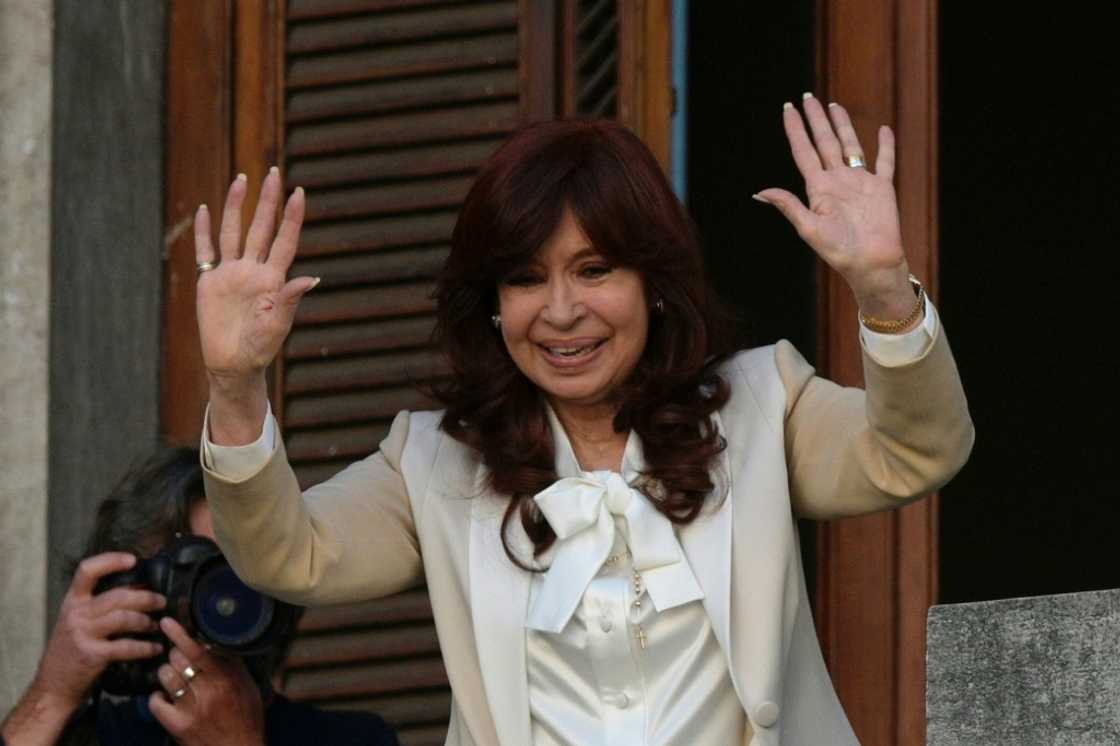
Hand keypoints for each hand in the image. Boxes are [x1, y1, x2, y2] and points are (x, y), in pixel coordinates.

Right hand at [35, 552, 165, 706]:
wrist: (53, 686)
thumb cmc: (72, 650)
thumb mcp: (79, 621)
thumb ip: (101, 605)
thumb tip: (139, 587)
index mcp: (72, 601)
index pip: (86, 571)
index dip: (110, 561)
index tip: (133, 559)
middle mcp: (76, 614)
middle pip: (117, 596)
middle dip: (145, 598)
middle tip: (162, 602)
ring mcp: (82, 634)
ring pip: (124, 618)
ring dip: (147, 621)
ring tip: (158, 625)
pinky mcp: (92, 655)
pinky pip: (126, 646)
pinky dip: (145, 647)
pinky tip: (155, 648)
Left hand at [149, 617, 264, 745]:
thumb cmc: (246, 718)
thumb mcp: (248, 687)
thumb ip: (233, 665)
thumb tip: (217, 642)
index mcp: (228, 680)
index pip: (199, 651)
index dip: (180, 634)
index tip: (167, 622)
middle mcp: (209, 692)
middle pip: (179, 660)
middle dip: (175, 654)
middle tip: (179, 656)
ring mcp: (191, 710)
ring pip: (166, 677)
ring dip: (166, 672)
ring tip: (173, 675)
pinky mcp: (177, 726)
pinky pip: (156, 702)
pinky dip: (157, 696)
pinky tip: (165, 696)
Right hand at [195, 168, 316, 441]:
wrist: (232, 364)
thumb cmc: (259, 349)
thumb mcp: (277, 326)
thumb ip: (290, 300)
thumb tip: (312, 278)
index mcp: (274, 279)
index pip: (285, 240)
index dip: (292, 217)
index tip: (299, 192)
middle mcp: (254, 270)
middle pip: (261, 227)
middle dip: (268, 201)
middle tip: (275, 172)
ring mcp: (232, 273)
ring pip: (234, 231)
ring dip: (236, 206)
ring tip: (242, 179)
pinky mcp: (210, 281)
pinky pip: (206, 251)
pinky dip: (204, 231)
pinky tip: (205, 210)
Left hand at [755, 94, 914, 319]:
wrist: (870, 263)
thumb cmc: (838, 250)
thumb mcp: (809, 227)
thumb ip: (788, 206)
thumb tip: (758, 192)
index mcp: (818, 188)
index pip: (803, 151)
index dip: (795, 130)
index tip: (787, 109)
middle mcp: (837, 181)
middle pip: (824, 142)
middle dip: (816, 120)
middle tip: (807, 97)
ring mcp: (860, 182)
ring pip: (850, 145)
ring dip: (843, 126)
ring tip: (834, 106)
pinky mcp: (882, 188)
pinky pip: (884, 162)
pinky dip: (885, 146)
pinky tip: (883, 129)